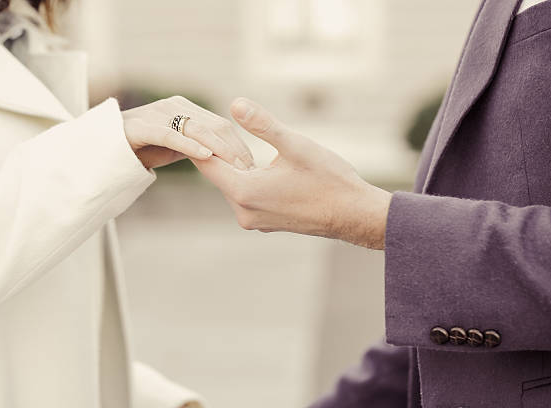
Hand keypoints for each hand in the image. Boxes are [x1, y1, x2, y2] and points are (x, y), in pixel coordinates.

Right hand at [122, 96, 253, 168]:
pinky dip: (190, 145)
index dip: (240, 145)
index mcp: (186, 109)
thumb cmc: (141, 149)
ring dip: (220, 150)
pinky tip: (206, 156)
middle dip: (235, 150)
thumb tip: (226, 163)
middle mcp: (174, 106)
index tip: (253, 167)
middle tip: (251, 172)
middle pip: (215, 126)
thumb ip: (198, 148)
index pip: (221, 126)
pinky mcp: (141, 126)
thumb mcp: (176, 148)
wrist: (102, 149)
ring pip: (197, 129)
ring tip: (236, 168)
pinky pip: (170, 135)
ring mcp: (157, 114)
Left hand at [193, 98, 391, 249]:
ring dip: (236, 165)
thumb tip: (235, 103)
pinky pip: (247, 197)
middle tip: (215, 124)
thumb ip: (263, 125)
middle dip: (219, 151)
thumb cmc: (329, 179)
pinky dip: (248, 179)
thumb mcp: (296, 146)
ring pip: (233, 185)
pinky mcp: (266, 223)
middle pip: (218, 175)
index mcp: (245, 192)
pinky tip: (260, 165)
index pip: (206, 163)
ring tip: (236, 140)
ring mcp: (254, 220)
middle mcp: (243, 211)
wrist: (354, 214)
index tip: (196, 121)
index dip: (200, 141)